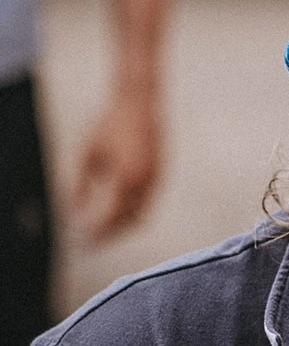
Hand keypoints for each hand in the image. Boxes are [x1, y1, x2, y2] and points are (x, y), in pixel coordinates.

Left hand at [70, 80, 162, 240]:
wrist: (139, 104)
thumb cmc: (108, 124)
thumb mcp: (86, 153)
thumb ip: (80, 184)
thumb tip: (72, 209)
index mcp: (125, 179)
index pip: (111, 217)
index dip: (97, 233)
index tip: (82, 241)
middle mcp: (145, 184)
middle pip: (129, 222)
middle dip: (111, 235)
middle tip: (92, 241)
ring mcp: (156, 180)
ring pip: (141, 214)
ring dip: (123, 226)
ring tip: (103, 230)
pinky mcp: (160, 175)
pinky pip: (147, 202)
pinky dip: (132, 212)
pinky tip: (115, 210)